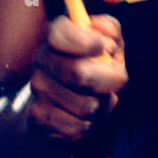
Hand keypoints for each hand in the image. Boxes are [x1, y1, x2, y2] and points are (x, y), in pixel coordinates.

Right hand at [28, 15, 126, 142]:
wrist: (65, 101)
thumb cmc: (95, 64)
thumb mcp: (108, 43)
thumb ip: (111, 30)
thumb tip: (107, 38)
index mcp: (56, 37)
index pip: (60, 34)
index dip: (84, 41)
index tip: (102, 48)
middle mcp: (41, 60)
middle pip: (79, 74)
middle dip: (110, 79)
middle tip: (120, 78)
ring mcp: (37, 90)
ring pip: (86, 105)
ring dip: (105, 103)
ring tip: (102, 97)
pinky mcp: (38, 118)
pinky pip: (79, 126)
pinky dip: (93, 122)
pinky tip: (88, 114)